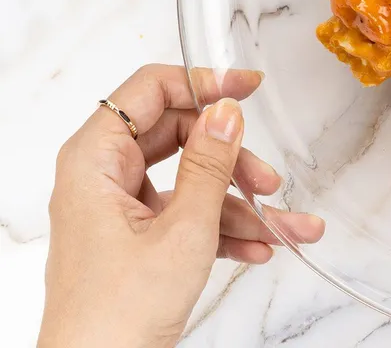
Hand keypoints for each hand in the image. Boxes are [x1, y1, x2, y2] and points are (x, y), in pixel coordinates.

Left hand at [39, 64, 324, 347]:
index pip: (150, 90)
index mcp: (96, 160)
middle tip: (268, 176)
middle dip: (232, 158)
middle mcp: (104, 177)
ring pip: (193, 182)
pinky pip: (190, 216)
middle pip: (180, 136)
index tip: (246, 86)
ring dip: (242, 204)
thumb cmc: (116, 315)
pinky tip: (262, 248)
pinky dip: (227, 230)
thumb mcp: (183, 230)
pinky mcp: (139, 239)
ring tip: (287, 225)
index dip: (201, 81)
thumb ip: (210, 164)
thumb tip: (227, 112)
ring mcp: (122, 210)